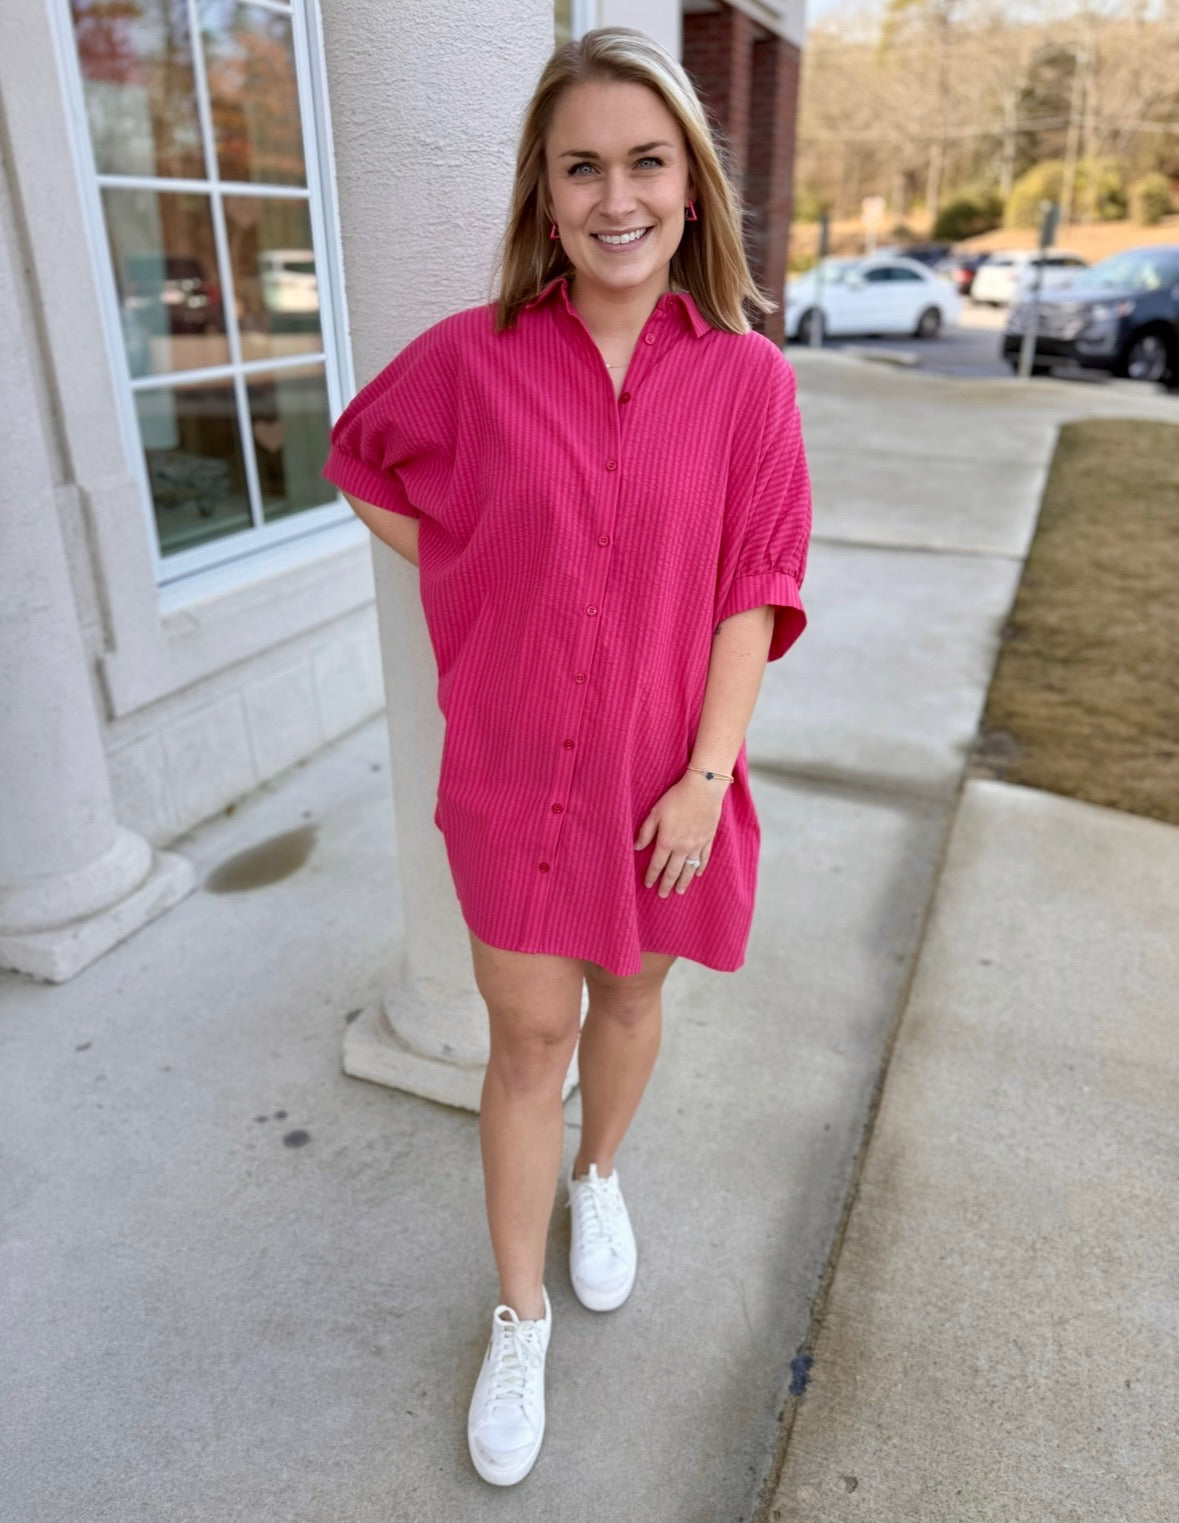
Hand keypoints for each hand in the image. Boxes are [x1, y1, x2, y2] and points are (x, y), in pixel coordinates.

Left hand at [634, 773, 725, 897]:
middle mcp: (682, 848)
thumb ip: (646, 831)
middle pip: (673, 871)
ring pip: (689, 869)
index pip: (657, 864)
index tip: (648, 885)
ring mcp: (697, 845)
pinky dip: (700, 868)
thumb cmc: (676, 798)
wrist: (703, 790)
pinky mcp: (708, 839)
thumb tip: (636, 848)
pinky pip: (704, 858)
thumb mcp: (655, 812)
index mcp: (667, 841)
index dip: (652, 876)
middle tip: (663, 896)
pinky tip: (697, 874)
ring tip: (680, 891)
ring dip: (684, 881)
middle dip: (666, 884)